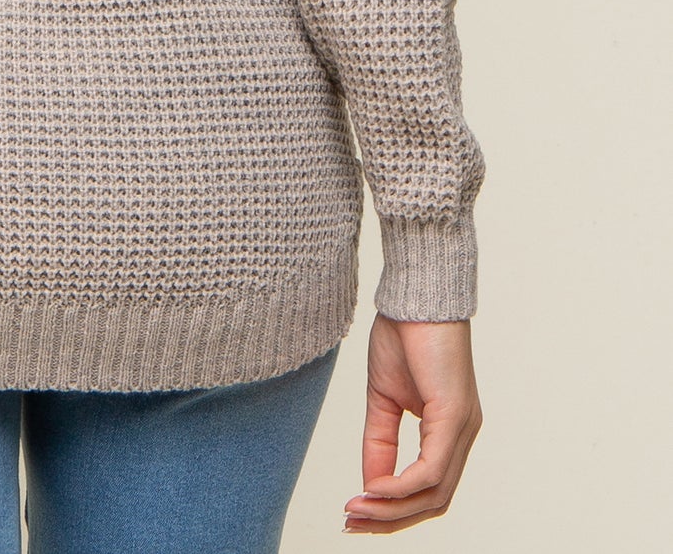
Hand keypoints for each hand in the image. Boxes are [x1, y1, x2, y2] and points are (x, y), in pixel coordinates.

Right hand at [342, 314, 481, 531]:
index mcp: (448, 430)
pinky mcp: (455, 416)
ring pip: (434, 493)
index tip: (355, 513)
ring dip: (393, 509)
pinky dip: (401, 487)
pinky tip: (375, 490)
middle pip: (433, 501)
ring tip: (357, 510)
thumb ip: (379, 441)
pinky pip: (432, 470)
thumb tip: (370, 486)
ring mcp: (463, 428)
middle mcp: (462, 435)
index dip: (392, 509)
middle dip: (391, 520)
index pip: (428, 488)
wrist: (416, 293)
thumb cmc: (404, 335)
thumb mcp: (383, 398)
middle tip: (352, 522)